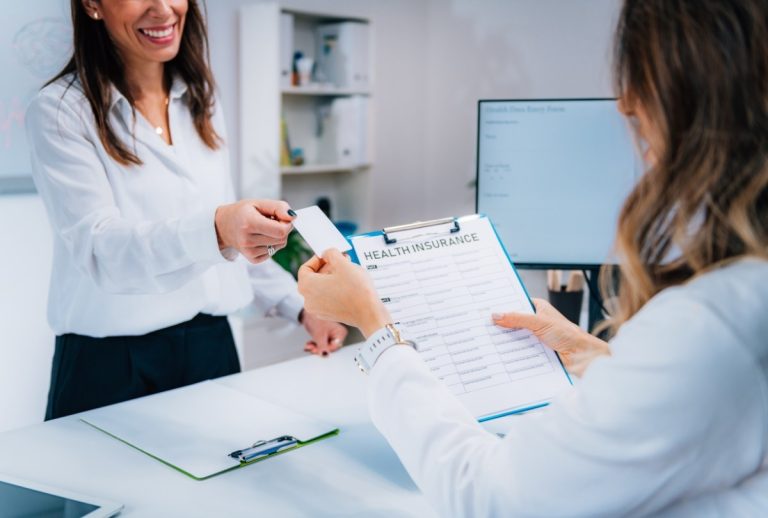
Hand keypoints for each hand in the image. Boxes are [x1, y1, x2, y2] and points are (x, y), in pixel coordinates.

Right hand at [214, 199, 293, 263]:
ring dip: (277, 237)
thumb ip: (278, 207)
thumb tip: (293, 217)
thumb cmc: (243, 213)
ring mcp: (249, 252)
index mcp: (249, 223)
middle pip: (282, 239)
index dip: (287, 224)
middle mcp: (248, 240)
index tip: (281, 218)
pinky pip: (273, 253)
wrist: (224, 226)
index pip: (281, 230)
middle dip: (283, 229)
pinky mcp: (252, 259)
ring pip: (279, 246)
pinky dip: (271, 245)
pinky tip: (260, 238)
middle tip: (272, 222)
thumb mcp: (259, 203)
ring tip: (264, 229)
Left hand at [298, 248, 391, 336]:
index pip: (305, 268)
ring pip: (320, 288)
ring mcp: (317, 310)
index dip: (317, 259)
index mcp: (307, 286)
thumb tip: (327, 253)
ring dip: (331, 277)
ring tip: (346, 271)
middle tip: (340, 260)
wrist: (369, 313)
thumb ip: (331, 253)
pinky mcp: (328, 315)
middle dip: (327, 267)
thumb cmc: (356, 290)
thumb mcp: (343, 263)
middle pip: (313, 278)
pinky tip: (348, 284)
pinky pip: (326, 298)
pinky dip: (334, 289)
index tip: (328, 255)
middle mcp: (308, 300)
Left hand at [300, 310, 347, 355]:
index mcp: (340, 332)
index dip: (327, 349)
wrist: (306, 314)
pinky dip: (315, 345)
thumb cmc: (315, 319)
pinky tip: (309, 344)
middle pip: (330, 348)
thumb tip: (325, 354)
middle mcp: (338, 335)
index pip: (336, 346)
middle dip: (320, 349)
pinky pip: (321, 345)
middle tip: (312, 349)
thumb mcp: (319, 335)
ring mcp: (331, 336)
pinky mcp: (325, 337)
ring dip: (316, 348)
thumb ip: (323, 346)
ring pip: (325, 347)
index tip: (320, 351)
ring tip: (309, 346)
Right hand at [492, 298, 609, 376]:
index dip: (502, 306)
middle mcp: (536, 321)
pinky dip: (512, 352)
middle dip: (501, 325)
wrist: (582, 356)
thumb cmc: (568, 334)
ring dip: (506, 340)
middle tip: (483, 326)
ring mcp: (535, 336)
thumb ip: (517, 318)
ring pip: (515, 337)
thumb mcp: (539, 322)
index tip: (485, 309)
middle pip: (513, 322)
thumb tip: (497, 315)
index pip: (515, 304)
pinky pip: (520, 350)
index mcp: (538, 308)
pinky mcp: (535, 351)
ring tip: (488, 341)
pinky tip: (501, 354)